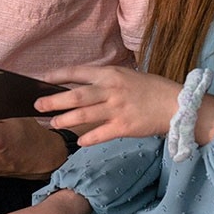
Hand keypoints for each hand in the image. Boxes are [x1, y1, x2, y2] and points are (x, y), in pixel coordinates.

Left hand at [36, 65, 182, 145]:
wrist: (176, 105)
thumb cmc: (151, 89)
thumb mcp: (126, 76)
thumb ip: (105, 80)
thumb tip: (80, 86)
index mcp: (110, 73)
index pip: (78, 72)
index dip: (58, 75)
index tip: (43, 79)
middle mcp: (111, 89)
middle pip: (75, 95)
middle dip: (54, 101)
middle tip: (37, 105)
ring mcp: (117, 109)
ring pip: (84, 115)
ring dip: (65, 120)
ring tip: (53, 123)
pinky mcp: (124, 127)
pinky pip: (100, 134)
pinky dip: (87, 138)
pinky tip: (79, 141)